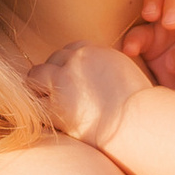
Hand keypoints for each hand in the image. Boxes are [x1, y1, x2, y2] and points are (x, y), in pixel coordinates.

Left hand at [28, 41, 145, 147]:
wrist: (139, 124)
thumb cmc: (139, 107)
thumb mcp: (124, 73)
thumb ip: (104, 67)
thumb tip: (94, 75)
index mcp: (97, 51)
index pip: (72, 49)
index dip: (69, 65)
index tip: (72, 79)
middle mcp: (78, 61)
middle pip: (52, 59)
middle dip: (53, 75)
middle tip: (60, 94)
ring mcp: (65, 81)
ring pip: (35, 76)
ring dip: (39, 89)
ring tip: (48, 104)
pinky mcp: (56, 105)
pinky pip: (35, 103)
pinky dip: (39, 110)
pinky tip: (49, 119)